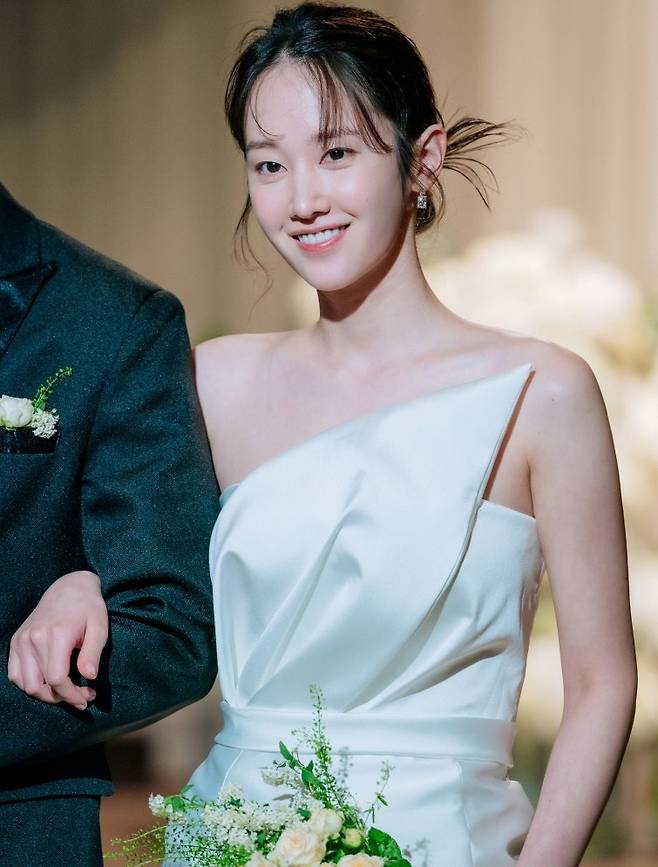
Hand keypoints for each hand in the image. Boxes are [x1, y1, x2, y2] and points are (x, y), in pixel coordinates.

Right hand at [8, 570, 107, 709]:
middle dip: (60, 698)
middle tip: (80, 696)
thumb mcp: (99, 626)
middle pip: (38, 686)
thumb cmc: (88, 608)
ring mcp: (21, 640)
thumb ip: (93, 652)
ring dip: (44, 694)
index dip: (71, 695)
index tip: (87, 697)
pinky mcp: (16, 640)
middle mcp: (33, 638)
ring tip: (65, 691)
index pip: (57, 679)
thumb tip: (89, 676)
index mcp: (56, 635)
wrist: (69, 587)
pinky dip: (28, 683)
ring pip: (24, 683)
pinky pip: (14, 673)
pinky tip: (47, 682)